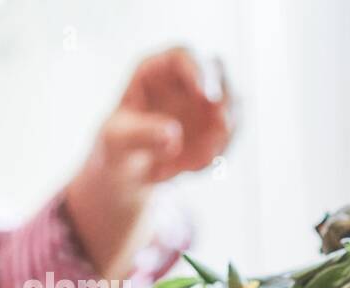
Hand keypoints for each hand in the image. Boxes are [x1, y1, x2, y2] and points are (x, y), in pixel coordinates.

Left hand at [66, 47, 233, 274]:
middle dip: (223, 94)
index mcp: (155, 71)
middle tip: (222, 124)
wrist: (131, 169)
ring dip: (224, 131)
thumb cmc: (118, 145)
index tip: (206, 96)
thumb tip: (173, 135)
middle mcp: (184, 80)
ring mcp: (205, 103)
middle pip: (216, 71)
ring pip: (232, 104)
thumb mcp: (117, 140)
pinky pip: (231, 134)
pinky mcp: (218, 126)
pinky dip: (220, 151)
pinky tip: (193, 167)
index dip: (198, 71)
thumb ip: (141, 135)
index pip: (182, 57)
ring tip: (198, 162)